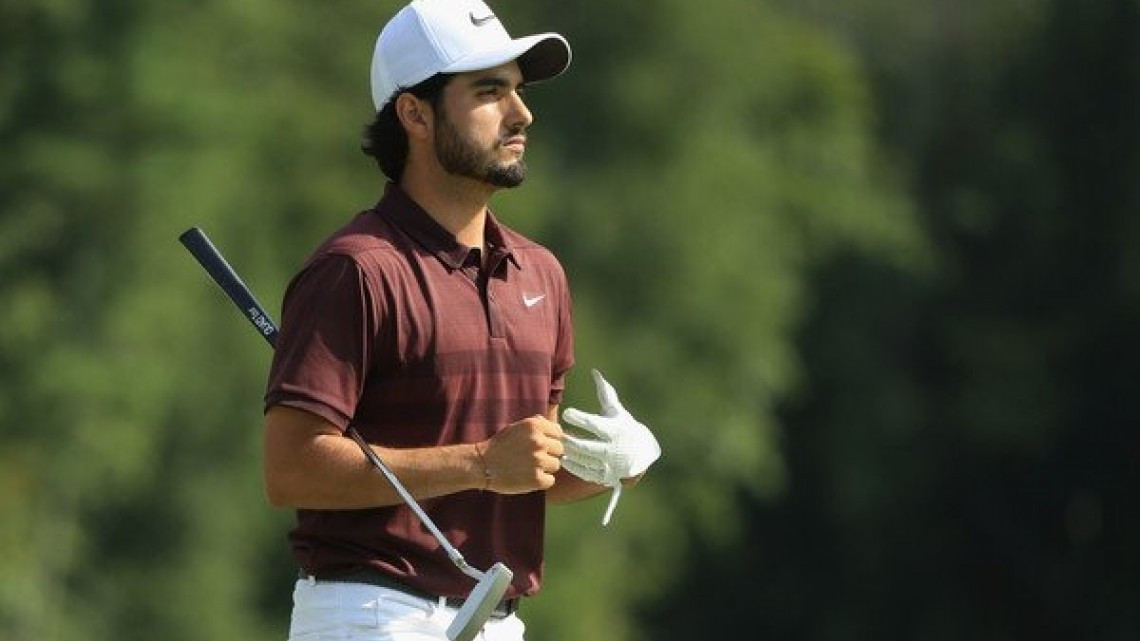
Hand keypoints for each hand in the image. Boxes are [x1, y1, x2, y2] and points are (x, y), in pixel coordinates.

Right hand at [480, 415, 563, 493]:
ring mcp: (538, 461)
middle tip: (534, 458)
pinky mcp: (536, 479)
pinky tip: (529, 477)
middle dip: (549, 454)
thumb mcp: (517, 427)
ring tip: (529, 468)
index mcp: (535, 426)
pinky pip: (550, 480)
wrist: (482, 464)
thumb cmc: (499, 445)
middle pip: (559, 449)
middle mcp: (539, 441)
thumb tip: (555, 428)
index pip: (558, 433)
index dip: (552, 440)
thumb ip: (536, 424)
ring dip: (545, 468)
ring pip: (556, 465)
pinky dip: (542, 481)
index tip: (543, 446)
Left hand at [561, 369, 660, 523]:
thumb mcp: (616, 410)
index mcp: (615, 430)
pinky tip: (566, 459)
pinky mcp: (607, 476)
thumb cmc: (624, 426)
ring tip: (559, 446)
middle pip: (586, 447)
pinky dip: (575, 467)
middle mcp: (613, 448)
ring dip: (570, 454)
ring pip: (585, 461)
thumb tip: (594, 372)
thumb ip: (604, 392)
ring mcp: (610, 464)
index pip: (594, 424)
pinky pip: (587, 473)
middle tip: (558, 434)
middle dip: (570, 441)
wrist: (642, 453)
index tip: (567, 413)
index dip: (579, 418)